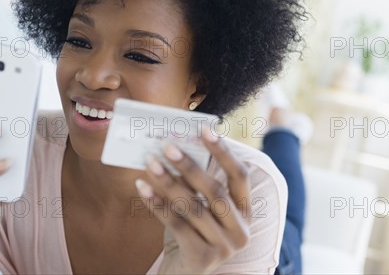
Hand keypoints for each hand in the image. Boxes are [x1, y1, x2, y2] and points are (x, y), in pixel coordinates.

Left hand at [136, 128, 250, 273]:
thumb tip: (177, 146)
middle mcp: (241, 230)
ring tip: (150, 163)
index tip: (204, 129)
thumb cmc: (193, 232)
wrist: (185, 274)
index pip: (240, 176)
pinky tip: (142, 188)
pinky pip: (177, 225)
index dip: (224, 152)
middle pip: (216, 191)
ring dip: (169, 182)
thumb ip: (198, 184)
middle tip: (167, 145)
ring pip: (194, 208)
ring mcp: (224, 247)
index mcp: (246, 211)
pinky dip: (157, 204)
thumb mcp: (203, 208)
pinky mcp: (203, 259)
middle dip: (190, 166)